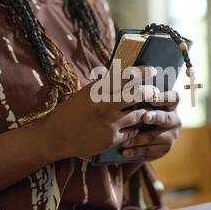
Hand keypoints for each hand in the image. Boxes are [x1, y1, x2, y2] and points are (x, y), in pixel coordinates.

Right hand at [41, 66, 159, 161]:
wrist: (55, 137)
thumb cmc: (70, 112)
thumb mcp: (85, 93)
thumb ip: (104, 87)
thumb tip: (126, 77)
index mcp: (97, 90)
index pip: (126, 76)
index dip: (143, 72)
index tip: (153, 70)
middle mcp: (105, 105)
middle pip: (138, 95)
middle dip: (150, 92)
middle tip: (155, 92)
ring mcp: (110, 123)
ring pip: (138, 114)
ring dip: (143, 111)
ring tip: (144, 109)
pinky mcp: (112, 139)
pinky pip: (132, 131)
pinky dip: (134, 128)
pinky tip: (132, 126)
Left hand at [121, 91, 180, 161]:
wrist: (142, 136)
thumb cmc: (139, 112)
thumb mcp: (140, 103)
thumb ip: (137, 94)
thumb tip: (124, 77)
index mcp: (171, 105)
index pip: (173, 98)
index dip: (164, 98)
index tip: (152, 99)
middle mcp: (174, 120)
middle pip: (166, 118)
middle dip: (155, 117)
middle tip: (144, 117)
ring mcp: (171, 136)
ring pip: (155, 137)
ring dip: (139, 139)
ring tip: (124, 141)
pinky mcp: (164, 150)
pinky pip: (150, 151)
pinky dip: (136, 151)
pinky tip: (124, 152)